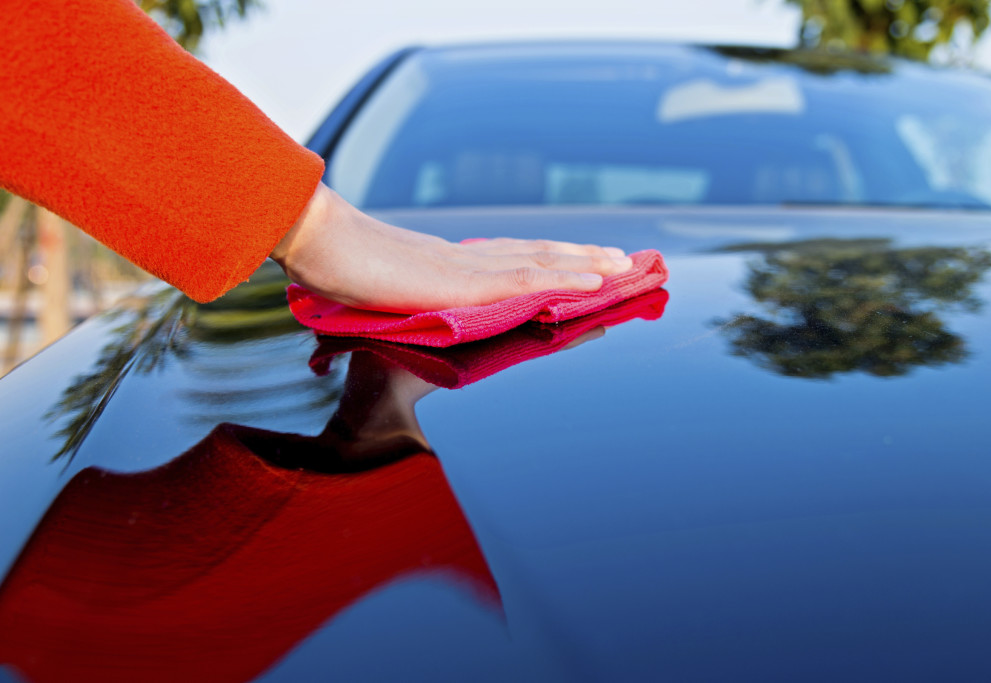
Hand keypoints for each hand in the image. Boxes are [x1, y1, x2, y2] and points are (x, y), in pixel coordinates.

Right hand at [271, 183, 632, 313]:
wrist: (314, 241)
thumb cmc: (330, 266)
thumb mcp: (368, 295)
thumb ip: (381, 309)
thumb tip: (360, 330)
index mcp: (448, 264)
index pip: (514, 260)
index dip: (553, 261)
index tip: (585, 264)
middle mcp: (467, 261)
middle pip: (538, 256)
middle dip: (585, 260)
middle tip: (627, 259)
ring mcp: (467, 269)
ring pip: (542, 263)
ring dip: (589, 265)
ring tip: (628, 265)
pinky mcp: (462, 282)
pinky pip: (525, 281)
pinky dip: (564, 280)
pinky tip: (596, 281)